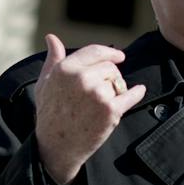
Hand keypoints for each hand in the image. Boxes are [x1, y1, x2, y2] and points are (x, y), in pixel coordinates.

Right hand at [33, 34, 146, 184]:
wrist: (57, 146)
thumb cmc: (49, 114)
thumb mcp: (45, 83)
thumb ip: (52, 60)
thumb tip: (52, 38)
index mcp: (66, 69)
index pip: (95, 51)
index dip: (110, 53)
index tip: (119, 56)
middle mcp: (82, 78)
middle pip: (110, 67)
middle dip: (110, 77)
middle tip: (100, 92)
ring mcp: (98, 94)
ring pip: (118, 82)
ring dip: (115, 90)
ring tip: (100, 105)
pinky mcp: (111, 110)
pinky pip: (131, 95)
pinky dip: (136, 93)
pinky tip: (139, 91)